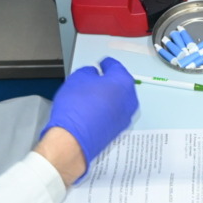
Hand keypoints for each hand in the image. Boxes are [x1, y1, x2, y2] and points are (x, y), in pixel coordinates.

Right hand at [40, 57, 137, 177]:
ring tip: (93, 95)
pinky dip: (107, 109)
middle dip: (109, 80)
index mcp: (123, 82)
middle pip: (120, 84)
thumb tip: (92, 74)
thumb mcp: (78, 78)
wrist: (73, 139)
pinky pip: (114, 113)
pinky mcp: (118, 129)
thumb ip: (88, 72)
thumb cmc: (76, 107)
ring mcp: (125, 116)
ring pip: (118, 100)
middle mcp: (129, 99)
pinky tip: (94, 109)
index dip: (106, 63)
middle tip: (97, 79)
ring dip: (108, 96)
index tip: (102, 63)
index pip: (115, 66)